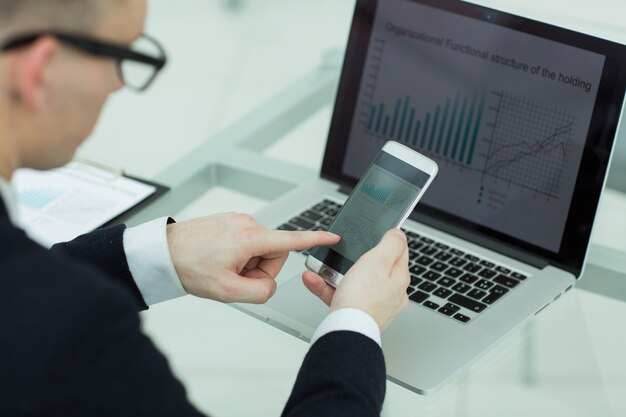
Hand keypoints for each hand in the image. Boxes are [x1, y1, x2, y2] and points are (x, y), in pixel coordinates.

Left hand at [166, 213, 339, 303]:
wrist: (162, 252)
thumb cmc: (189, 266)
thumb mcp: (227, 292)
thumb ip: (259, 292)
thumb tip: (268, 285)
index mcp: (250, 238)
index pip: (292, 240)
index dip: (316, 239)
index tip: (333, 237)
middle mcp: (247, 224)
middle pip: (273, 254)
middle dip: (258, 270)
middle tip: (234, 277)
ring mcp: (238, 221)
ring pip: (259, 250)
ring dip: (247, 264)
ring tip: (223, 267)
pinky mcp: (230, 222)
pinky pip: (246, 244)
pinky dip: (238, 256)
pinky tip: (219, 260)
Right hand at [302, 229, 409, 330]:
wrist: (345, 331)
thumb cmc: (362, 299)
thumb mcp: (378, 260)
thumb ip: (392, 243)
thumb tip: (399, 233)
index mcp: (399, 278)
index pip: (399, 251)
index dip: (385, 239)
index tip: (372, 235)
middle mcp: (390, 292)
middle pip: (374, 266)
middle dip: (354, 258)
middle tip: (343, 254)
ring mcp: (374, 304)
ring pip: (355, 281)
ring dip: (335, 272)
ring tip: (321, 267)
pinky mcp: (357, 313)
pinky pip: (341, 294)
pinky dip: (327, 286)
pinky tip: (314, 280)